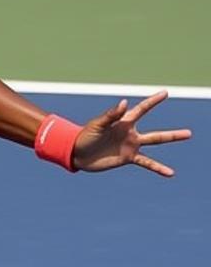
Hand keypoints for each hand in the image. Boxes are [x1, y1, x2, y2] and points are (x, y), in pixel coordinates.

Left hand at [73, 91, 190, 176]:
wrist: (77, 154)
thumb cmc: (85, 136)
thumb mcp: (97, 125)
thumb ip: (111, 115)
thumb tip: (124, 102)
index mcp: (124, 122)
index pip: (142, 109)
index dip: (153, 101)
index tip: (165, 93)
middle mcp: (131, 133)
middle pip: (156, 133)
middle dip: (172, 133)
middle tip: (189, 133)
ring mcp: (131, 146)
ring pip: (155, 143)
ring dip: (170, 141)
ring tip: (186, 139)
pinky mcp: (127, 158)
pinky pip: (146, 163)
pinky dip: (158, 167)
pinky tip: (170, 173)